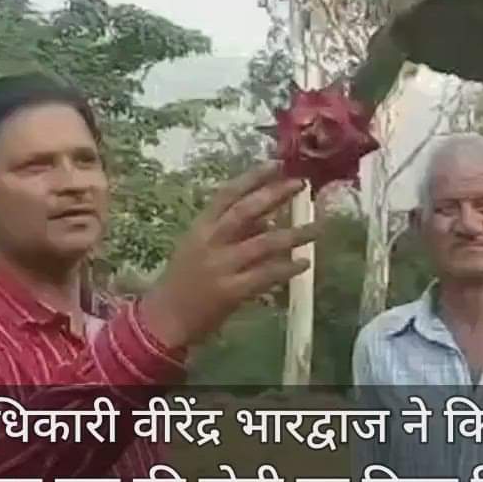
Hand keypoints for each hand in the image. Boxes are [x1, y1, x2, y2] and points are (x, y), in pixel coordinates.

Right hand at [140, 161, 318, 347]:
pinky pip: (264, 276)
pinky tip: (304, 263)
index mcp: (201, 227)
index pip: (227, 194)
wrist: (165, 317)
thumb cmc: (184, 279)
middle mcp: (210, 242)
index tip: (276, 164)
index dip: (252, 177)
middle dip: (274, 195)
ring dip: (293, 234)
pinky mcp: (230, 292)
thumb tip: (268, 218)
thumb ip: (231, 231)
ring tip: (317, 227)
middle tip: (300, 184)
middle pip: (245, 212)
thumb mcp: (200, 246)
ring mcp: (220, 267)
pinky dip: (286, 269)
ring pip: (262, 244)